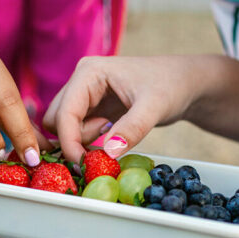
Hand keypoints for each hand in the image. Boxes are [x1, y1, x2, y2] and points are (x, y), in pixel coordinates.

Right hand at [42, 55, 213, 162]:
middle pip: (55, 119)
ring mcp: (84, 94)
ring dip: (81, 139)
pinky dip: (87, 140)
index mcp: (89, 72)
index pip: (64, 112)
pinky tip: (111, 133)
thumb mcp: (154, 107)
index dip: (69, 141)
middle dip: (73, 140)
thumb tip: (108, 154)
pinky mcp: (90, 107)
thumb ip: (131, 129)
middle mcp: (80, 81)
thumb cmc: (171, 86)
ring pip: (62, 126)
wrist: (183, 83)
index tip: (83, 165)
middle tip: (103, 146)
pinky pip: (75, 129)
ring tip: (112, 131)